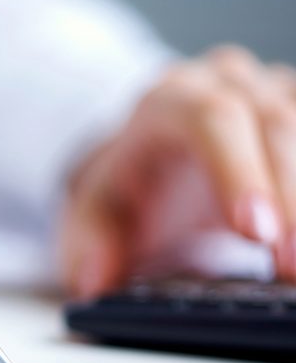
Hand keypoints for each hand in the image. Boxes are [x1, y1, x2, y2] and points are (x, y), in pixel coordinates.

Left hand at [62, 46, 295, 296]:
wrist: (150, 153)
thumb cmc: (129, 181)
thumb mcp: (90, 209)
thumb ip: (87, 241)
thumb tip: (94, 278)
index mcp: (169, 102)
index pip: (212, 120)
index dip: (240, 173)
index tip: (256, 232)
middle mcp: (228, 85)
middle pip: (275, 123)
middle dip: (293, 199)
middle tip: (294, 267)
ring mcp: (273, 94)